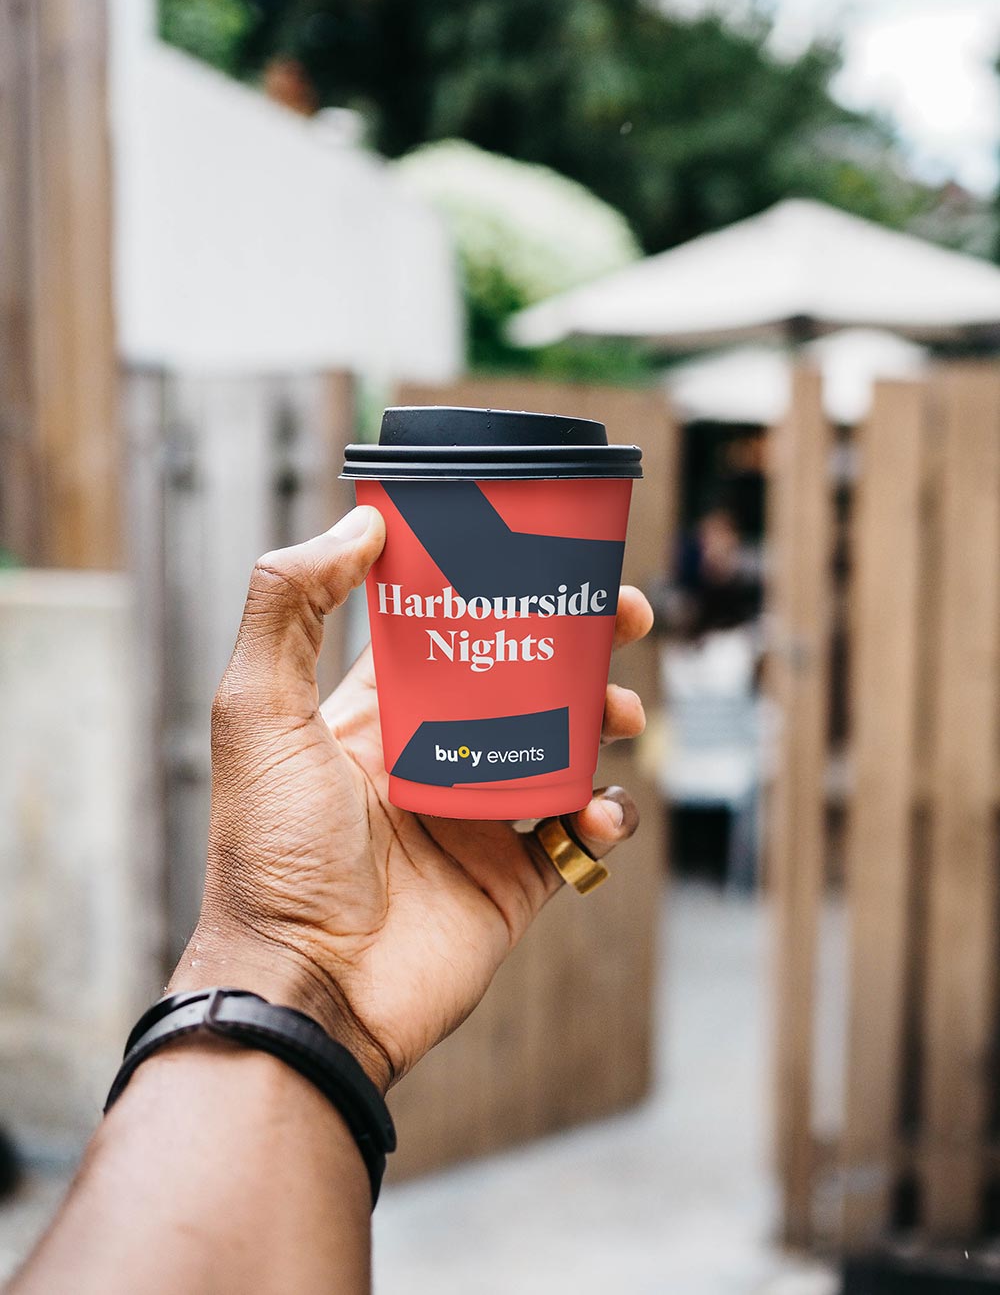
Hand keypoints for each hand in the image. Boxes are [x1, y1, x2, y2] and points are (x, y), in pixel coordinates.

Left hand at [170, 505, 651, 1092]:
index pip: (452, 629)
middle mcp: (435, 755)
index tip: (552, 553)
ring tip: (623, 713)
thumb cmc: (270, 854)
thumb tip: (360, 524)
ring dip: (607, 717)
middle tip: (624, 619)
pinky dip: (607, 811)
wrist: (306, 991)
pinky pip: (581, 830)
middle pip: (527, 678)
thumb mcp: (257, 713)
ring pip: (567, 745)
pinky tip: (598, 808)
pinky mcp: (516, 877)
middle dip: (581, 642)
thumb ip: (290, 608)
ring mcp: (480, 817)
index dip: (503, 587)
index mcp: (379, 712)